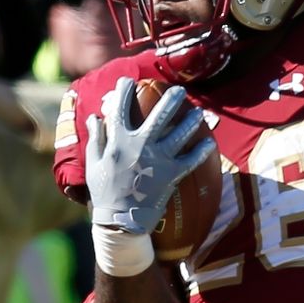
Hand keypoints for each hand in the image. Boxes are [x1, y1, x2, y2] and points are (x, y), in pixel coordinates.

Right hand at [84, 77, 213, 234]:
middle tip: (180, 90)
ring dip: (192, 121)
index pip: (120, 108)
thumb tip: (96, 116)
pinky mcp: (171, 175)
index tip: (128, 81)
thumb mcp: (94, 163)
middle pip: (158, 115)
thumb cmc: (104, 191)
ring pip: (179, 134)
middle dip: (171, 100)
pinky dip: (201, 152)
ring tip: (200, 112)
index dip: (123, 92)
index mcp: (118, 140)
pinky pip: (191, 161)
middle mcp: (140, 145)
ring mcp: (158, 159)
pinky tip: (210, 143)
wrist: (121, 220)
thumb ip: (96, 138)